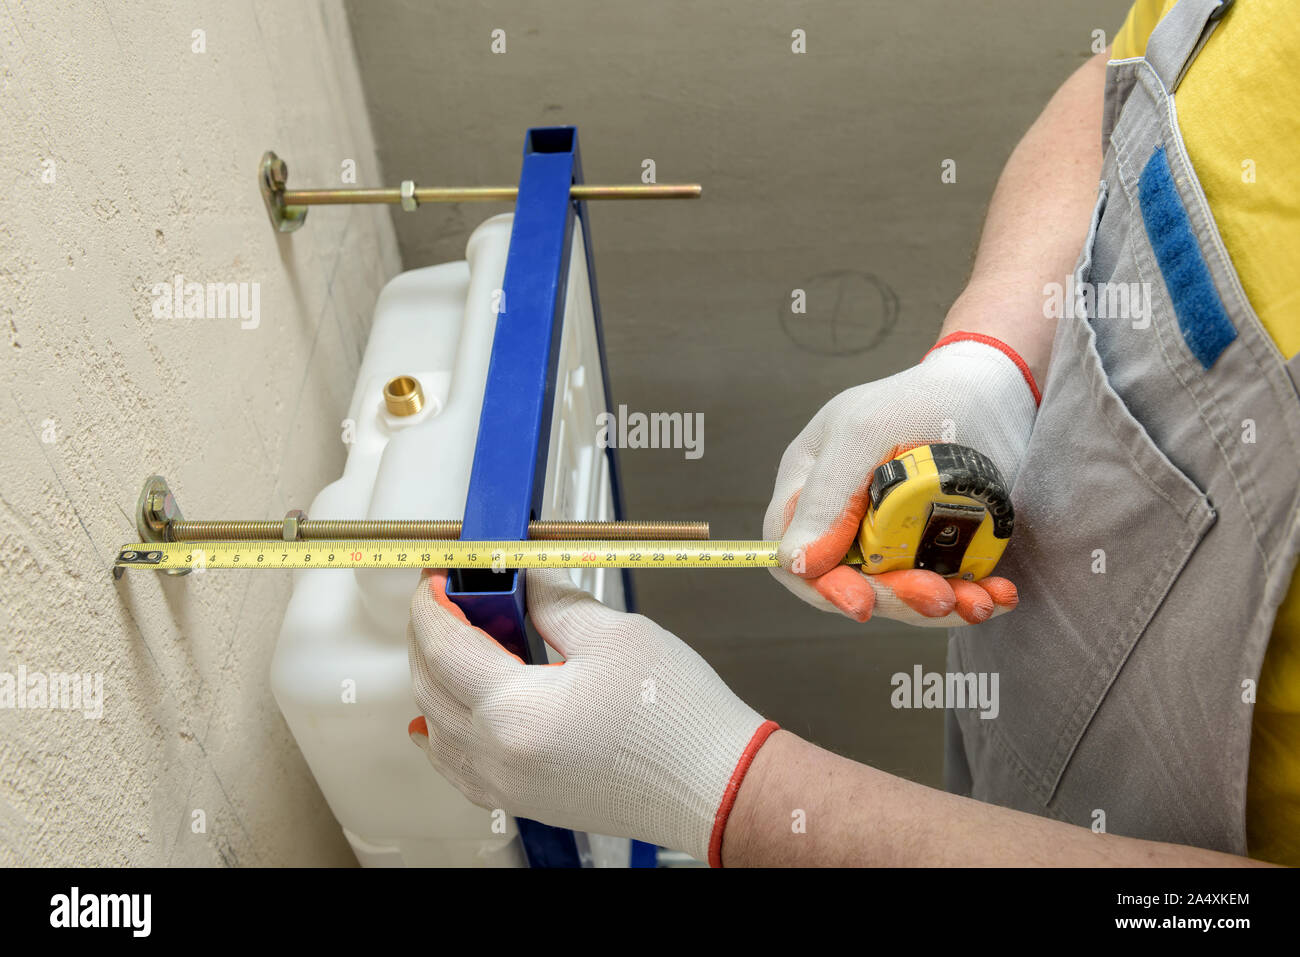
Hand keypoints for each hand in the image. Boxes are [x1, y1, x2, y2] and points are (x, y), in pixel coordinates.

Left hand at [407, 568, 777, 864]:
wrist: (715, 786)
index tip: (436, 576)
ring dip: (435, 681)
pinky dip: (444, 734)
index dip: (432, 603)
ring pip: (437, 730)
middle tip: (450, 597)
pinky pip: (460, 767)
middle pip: (430, 687)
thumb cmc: (679, 719)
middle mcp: (500, 758)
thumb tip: (524, 576)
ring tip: (460, 642)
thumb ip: (553, 600)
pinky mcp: (527, 801)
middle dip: (430, 635)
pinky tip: (446, 719)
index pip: (444, 646)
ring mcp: (510, 787)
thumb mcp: (614, 635)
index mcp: (516, 713)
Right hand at [762, 334, 1037, 626]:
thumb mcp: (866, 434)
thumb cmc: (923, 397)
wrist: (996, 389)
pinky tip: (997, 594)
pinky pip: (941, 585)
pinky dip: (971, 596)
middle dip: (896, 598)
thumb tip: (796, 563)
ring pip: (901, 591)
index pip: (796, 555)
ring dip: (942, 606)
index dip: (823, 587)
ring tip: (981, 600)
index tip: (862, 604)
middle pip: (852, 581)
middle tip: (941, 597)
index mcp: (810, 485)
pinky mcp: (933, 545)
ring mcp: (889, 535)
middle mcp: (843, 517)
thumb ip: (826, 498)